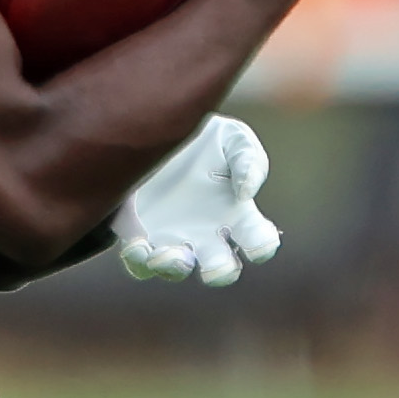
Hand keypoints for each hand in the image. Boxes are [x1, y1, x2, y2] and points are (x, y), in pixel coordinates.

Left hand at [111, 114, 279, 285]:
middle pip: (221, 270)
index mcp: (237, 214)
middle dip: (219, 273)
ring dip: (174, 267)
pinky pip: (138, 261)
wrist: (156, 124)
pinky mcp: (136, 233)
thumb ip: (249, 161)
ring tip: (169, 253)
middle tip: (213, 266)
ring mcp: (171, 237)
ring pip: (175, 269)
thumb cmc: (204, 137)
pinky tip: (138, 245)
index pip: (259, 242)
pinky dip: (139, 259)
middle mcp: (206, 233)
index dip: (262, 248)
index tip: (256, 244)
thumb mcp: (232, 138)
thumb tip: (246, 194)